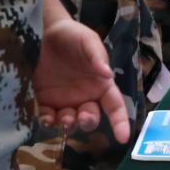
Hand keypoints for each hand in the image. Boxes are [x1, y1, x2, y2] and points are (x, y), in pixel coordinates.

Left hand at [35, 18, 130, 141]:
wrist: (46, 32)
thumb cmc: (74, 36)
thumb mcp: (89, 41)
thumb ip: (97, 57)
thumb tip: (108, 74)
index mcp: (101, 86)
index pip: (115, 107)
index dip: (120, 123)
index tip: (123, 137)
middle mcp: (85, 98)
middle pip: (91, 118)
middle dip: (88, 122)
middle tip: (83, 117)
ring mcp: (65, 101)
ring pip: (70, 122)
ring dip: (69, 125)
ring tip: (65, 119)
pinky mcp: (46, 101)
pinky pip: (48, 118)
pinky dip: (48, 122)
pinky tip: (47, 119)